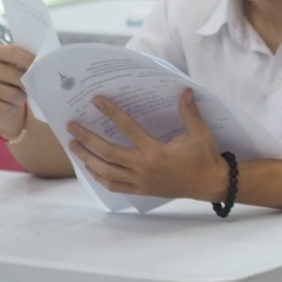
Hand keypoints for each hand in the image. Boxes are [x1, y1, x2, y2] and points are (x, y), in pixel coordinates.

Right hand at [0, 44, 35, 141]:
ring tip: (20, 96)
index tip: (41, 66)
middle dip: (27, 82)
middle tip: (31, 85)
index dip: (29, 60)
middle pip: (14, 74)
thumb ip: (25, 59)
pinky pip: (3, 107)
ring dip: (20, 97)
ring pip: (11, 93)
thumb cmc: (13, 79)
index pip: (13, 51)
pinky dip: (11, 108)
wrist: (0, 103)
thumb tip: (43, 61)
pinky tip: (9, 105)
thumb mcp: (17, 66)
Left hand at [67, 92, 228, 202]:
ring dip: (87, 158)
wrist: (209, 184)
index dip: (111, 112)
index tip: (97, 101)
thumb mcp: (200, 132)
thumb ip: (189, 112)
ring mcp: (139, 181)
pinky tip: (90, 168)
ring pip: (105, 171)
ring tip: (74, 146)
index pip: (128, 128)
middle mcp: (143, 167)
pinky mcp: (141, 190)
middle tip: (72, 127)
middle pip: (107, 152)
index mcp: (155, 151)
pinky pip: (114, 185)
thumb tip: (185, 91)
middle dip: (87, 138)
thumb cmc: (204, 156)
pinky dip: (99, 177)